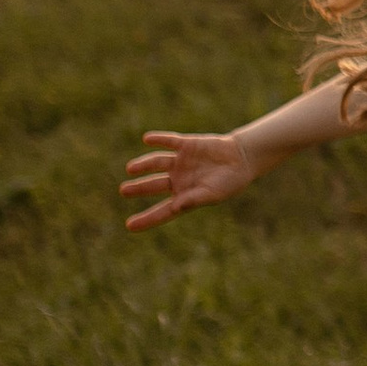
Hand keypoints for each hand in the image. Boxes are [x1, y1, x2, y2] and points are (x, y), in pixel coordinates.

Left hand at [123, 131, 258, 230]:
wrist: (243, 159)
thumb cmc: (230, 182)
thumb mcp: (214, 194)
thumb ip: (194, 200)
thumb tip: (175, 207)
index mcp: (184, 195)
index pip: (163, 210)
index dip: (146, 218)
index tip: (129, 226)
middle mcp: (178, 179)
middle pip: (154, 185)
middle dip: (139, 188)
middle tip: (124, 191)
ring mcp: (181, 161)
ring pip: (157, 162)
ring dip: (143, 164)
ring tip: (130, 169)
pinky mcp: (186, 145)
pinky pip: (169, 142)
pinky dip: (159, 139)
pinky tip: (147, 139)